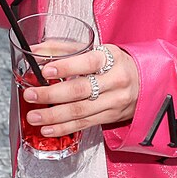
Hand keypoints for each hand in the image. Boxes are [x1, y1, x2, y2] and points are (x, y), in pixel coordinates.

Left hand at [23, 43, 138, 137]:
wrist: (146, 81)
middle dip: (51, 94)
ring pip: (81, 111)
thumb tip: (34, 49)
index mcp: (110, 58)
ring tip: (34, 116)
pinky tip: (48, 128)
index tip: (46, 71)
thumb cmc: (115, 63)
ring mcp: (114, 101)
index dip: (66, 67)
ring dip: (54, 116)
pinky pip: (85, 124)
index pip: (87, 63)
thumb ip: (64, 49)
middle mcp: (115, 80)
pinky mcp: (111, 117)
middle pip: (81, 90)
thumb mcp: (96, 50)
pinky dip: (64, 128)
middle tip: (31, 95)